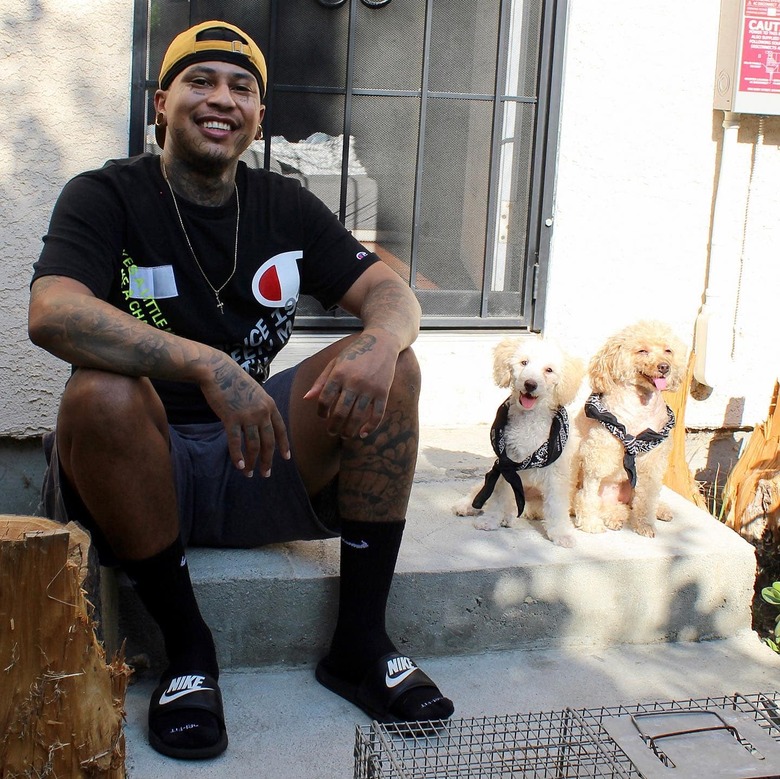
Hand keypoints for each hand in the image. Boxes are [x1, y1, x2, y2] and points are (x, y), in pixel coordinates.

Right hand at [199, 353, 289, 476]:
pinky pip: (236, 442)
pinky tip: (239, 466)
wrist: (218, 370)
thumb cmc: (234, 381)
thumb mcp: (255, 393)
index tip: (286, 458)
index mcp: (270, 405)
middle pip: (269, 442)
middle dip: (268, 461)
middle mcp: (262, 412)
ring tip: (249, 474)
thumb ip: (260, 408)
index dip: (284, 445)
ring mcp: (247, 415)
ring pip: (253, 445)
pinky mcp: (231, 418)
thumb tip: (260, 425)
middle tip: (266, 474)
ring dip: (252, 462)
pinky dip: (238, 456)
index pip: (280, 430)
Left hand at [303, 333, 395, 438]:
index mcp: (338, 374)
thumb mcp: (335, 362)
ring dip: (350, 430)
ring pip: (358, 417)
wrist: (382, 343)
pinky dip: (370, 427)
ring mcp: (369, 388)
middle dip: (334, 427)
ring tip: (345, 435)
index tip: (323, 416)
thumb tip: (306, 399)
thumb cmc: (355, 352)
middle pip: (340, 412)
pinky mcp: (383, 392)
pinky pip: (377, 415)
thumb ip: (321, 381)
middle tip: (331, 432)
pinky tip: (363, 433)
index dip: (321, 412)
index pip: (324, 400)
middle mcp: (353, 382)